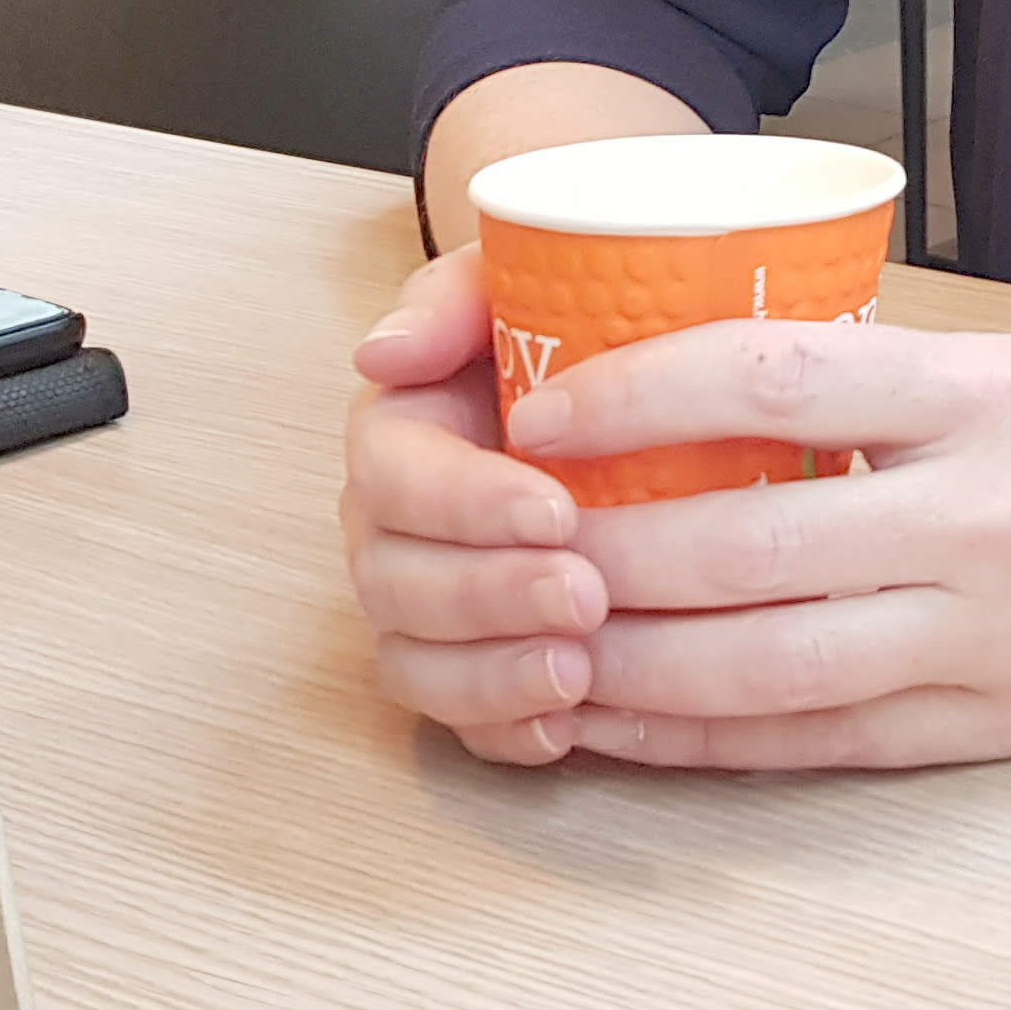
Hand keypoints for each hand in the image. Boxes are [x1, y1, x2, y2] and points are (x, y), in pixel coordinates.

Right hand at [340, 247, 605, 767]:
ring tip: (578, 672)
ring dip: (493, 675)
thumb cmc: (565, 328)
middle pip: (400, 582)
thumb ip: (449, 298)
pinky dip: (505, 729)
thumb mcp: (514, 280)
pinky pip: (461, 718)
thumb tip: (381, 350)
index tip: (557, 509)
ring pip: (419, 661)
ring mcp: (428, 604)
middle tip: (586, 595)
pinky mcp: (474, 663)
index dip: (466, 502)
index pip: (398, 475)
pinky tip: (564, 728)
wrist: (629, 384)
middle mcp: (396, 527)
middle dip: (489, 596)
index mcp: (401, 435)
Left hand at [504, 311, 1010, 770]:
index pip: (778, 375)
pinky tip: (627, 721)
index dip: (638, 397)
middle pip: (741, 543)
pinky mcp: (995, 722)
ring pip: (761, 664)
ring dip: (625, 664)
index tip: (546, 406)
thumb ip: (891, 380)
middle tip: (498, 538)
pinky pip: (817, 741)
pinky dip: (704, 740)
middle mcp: (987, 517)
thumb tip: (715, 387)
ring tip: (532, 642)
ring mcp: (990, 634)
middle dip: (594, 551)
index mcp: (992, 394)